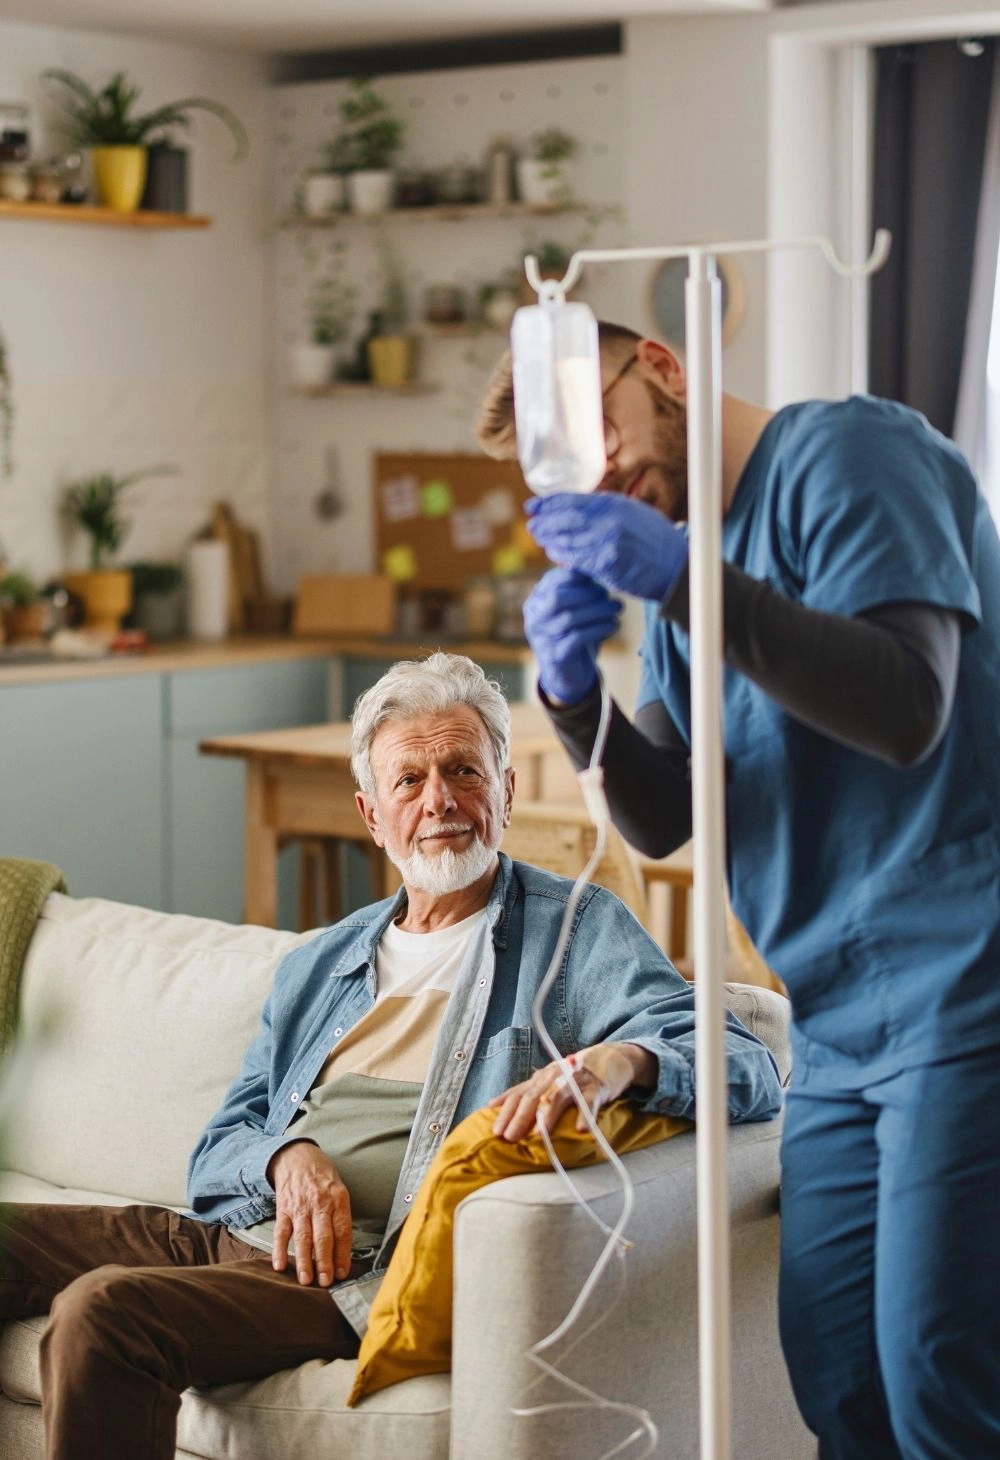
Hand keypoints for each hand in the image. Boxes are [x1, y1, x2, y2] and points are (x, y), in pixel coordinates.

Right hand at [267, 1140, 351, 1286]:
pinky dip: (280, 1249)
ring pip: (303, 1237)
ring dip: (304, 1260)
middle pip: (323, 1237)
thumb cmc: (323, 1178)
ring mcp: (300, 1206)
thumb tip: (343, 1251)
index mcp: (338, 1199)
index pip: (343, 1231)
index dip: (343, 1254)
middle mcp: (319, 1203)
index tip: (343, 1274)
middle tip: (326, 1283)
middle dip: (325, 1262)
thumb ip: (340, 1217)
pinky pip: (281, 1232)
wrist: (297, 1156)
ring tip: (306, 1280)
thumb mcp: (339, 1190)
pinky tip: (280, 1265)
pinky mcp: (283, 1209)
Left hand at [488, 1042, 657, 1142]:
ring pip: (558, 1097)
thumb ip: (524, 1093)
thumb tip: (493, 1106)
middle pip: (534, 1096)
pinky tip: (581, 1129)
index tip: (495, 1130)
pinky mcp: (596, 1088)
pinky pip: (590, 1102)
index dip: (506, 1111)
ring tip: (538, 1134)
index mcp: (541, 1078)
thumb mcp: (546, 1081)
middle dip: (520, 1117)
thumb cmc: (573, 1076)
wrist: (608, 1059)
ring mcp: (575, 1082)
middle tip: (509, 1136)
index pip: (518, 1094)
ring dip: (547, 1116)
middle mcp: (554, 1077)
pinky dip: (586, 1115)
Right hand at [522, 568, 622, 705]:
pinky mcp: (555, 657)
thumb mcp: (573, 608)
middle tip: (609, 594)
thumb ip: (579, 588)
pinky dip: (598, 629)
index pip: (553, 580)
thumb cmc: (573, 633)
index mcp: (536, 601)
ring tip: (617, 608)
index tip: (600, 575)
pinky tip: (614, 625)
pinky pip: (577, 639)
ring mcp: (542, 639)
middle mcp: (534, 618)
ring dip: (598, 611)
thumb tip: (596, 560)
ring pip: (570, 619)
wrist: (567, 674)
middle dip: (587, 593)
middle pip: (558, 598)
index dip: (577, 575)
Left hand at [526, 493, 688, 602]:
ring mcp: (609, 541)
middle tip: (532, 525)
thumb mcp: (632, 514)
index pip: (575, 499)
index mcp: (616, 504)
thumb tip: (579, 508)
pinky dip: (565, 556)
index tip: (533, 505)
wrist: (675, 567)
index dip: (550, 502)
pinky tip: (556, 555)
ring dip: (552, 540)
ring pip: (570, 539)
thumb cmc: (653, 543)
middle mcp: (612, 519)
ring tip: (541, 539)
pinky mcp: (608, 563)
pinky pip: (579, 559)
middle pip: (568, 518)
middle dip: (546, 521)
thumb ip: (606, 511)